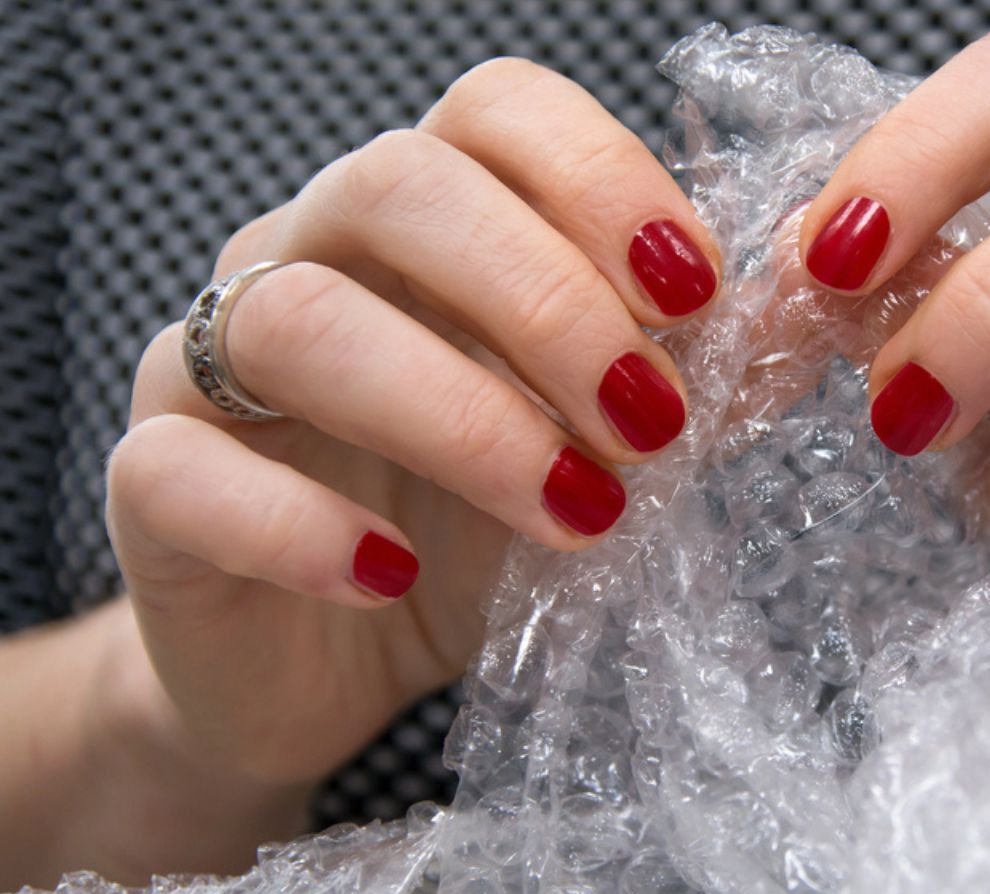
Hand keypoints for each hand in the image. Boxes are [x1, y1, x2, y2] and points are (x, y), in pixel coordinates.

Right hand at [104, 58, 719, 785]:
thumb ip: (699, 373)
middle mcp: (310, 253)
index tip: (695, 293)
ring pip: (296, 322)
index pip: (494, 110)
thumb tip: (811, 307)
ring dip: (459, 414)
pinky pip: (185, 469)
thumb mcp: (607, 448)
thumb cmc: (479, 530)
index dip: (599, 178)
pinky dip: (302, 526)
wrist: (335, 663)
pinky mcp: (154, 484)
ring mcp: (212, 362)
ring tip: (578, 512)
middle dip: (545, 300)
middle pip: (399, 187)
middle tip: (650, 421)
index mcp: (428, 220)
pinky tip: (396, 576)